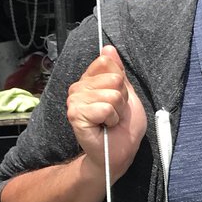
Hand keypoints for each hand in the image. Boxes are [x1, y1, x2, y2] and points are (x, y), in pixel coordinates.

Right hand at [66, 45, 145, 180]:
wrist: (118, 153)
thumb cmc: (123, 127)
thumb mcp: (127, 94)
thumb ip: (117, 71)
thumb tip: (108, 48)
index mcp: (89, 80)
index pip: (107, 62)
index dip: (121, 82)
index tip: (119, 99)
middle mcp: (78, 88)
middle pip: (114, 78)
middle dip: (122, 98)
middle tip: (115, 113)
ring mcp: (74, 101)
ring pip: (112, 94)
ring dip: (117, 111)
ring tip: (109, 120)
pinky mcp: (76, 115)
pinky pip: (105, 107)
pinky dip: (111, 119)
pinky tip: (104, 126)